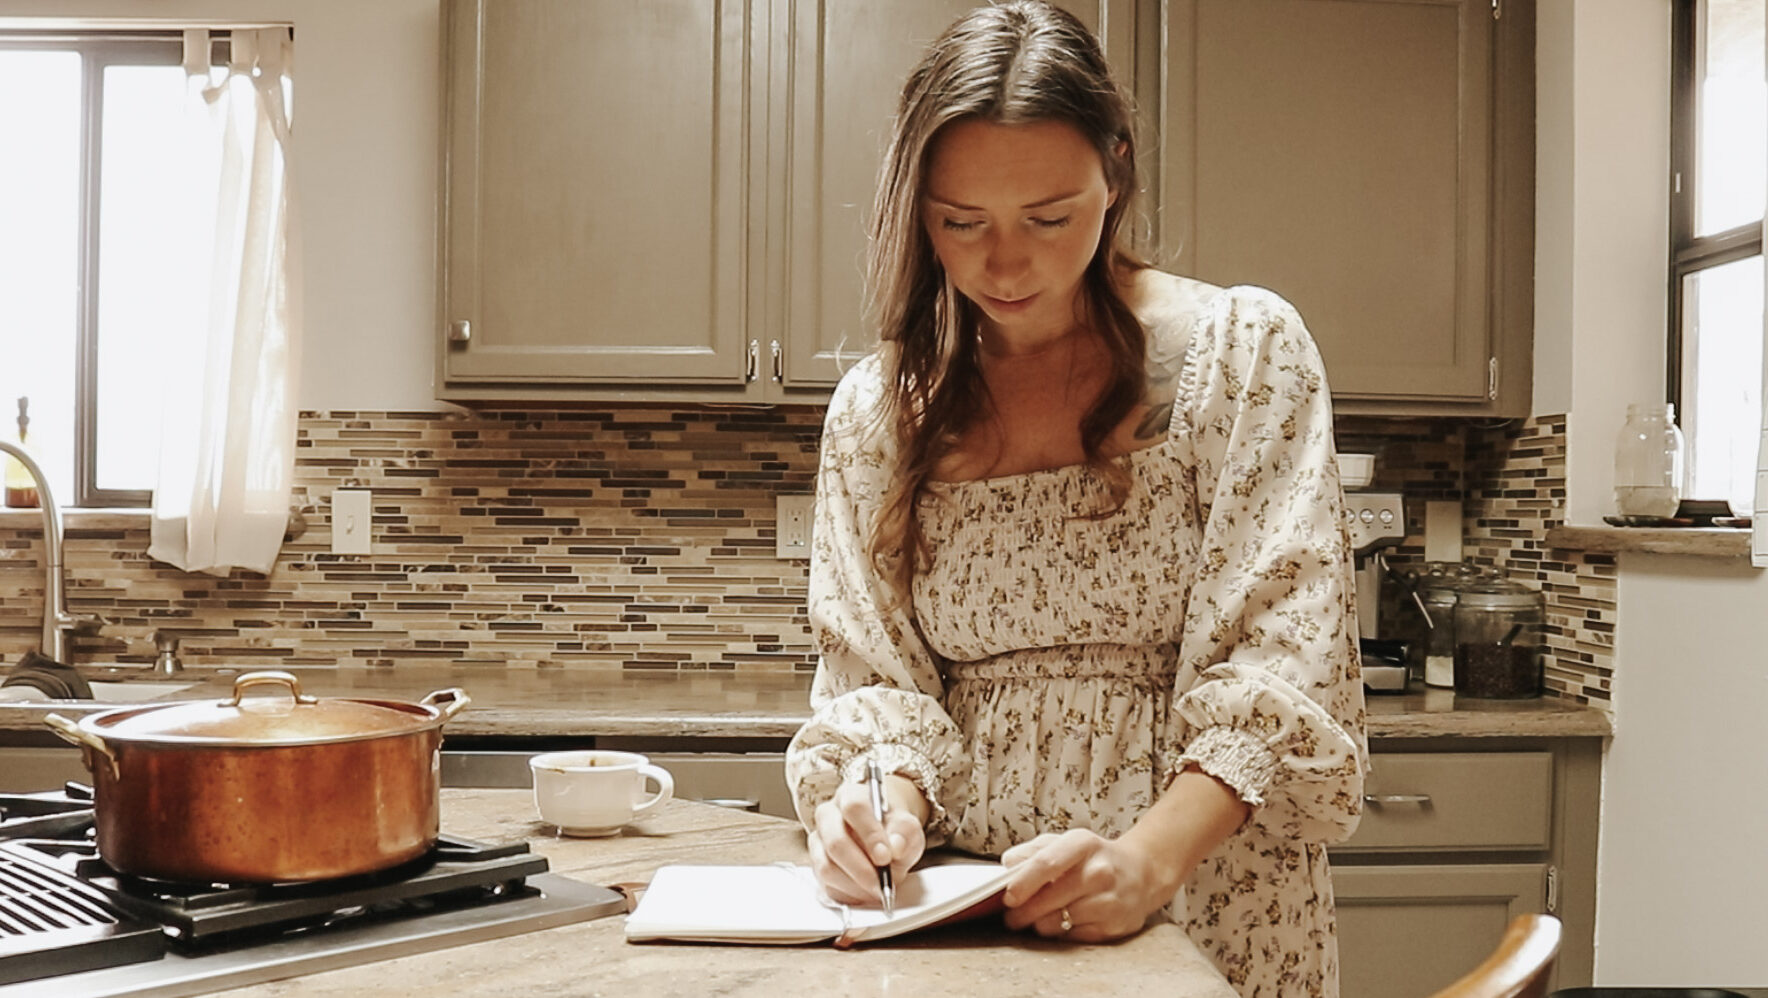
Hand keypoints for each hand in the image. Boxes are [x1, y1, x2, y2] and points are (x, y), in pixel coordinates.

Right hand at [806, 774, 926, 905]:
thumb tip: (896, 846)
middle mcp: (828, 815)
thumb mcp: (908, 827)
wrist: (884, 835)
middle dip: (860, 868)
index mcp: (850, 795)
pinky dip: (848, 893)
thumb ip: (905, 833)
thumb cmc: (893, 828)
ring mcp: (818, 841)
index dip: (869, 834)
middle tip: (881, 882)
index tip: (885, 856)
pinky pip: (826, 884)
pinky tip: (865, 891)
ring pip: (827, 867)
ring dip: (855, 884)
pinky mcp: (816, 864)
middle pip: (835, 841)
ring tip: (877, 888)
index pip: (854, 808)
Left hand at [998, 830, 1173, 941]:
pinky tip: (1063, 921)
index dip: (1022, 883)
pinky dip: (1060, 932)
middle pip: (1048, 900)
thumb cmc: (1094, 858)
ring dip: (1039, 924)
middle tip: (1012, 917)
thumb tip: (1007, 867)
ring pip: (1056, 923)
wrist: (1141, 873)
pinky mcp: (1113, 926)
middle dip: (1021, 913)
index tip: (1008, 897)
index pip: (1046, 863)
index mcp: (1083, 844)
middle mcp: (1099, 871)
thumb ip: (1032, 852)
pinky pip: (1071, 937)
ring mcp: (1109, 901)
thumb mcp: (1065, 843)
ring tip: (1038, 917)